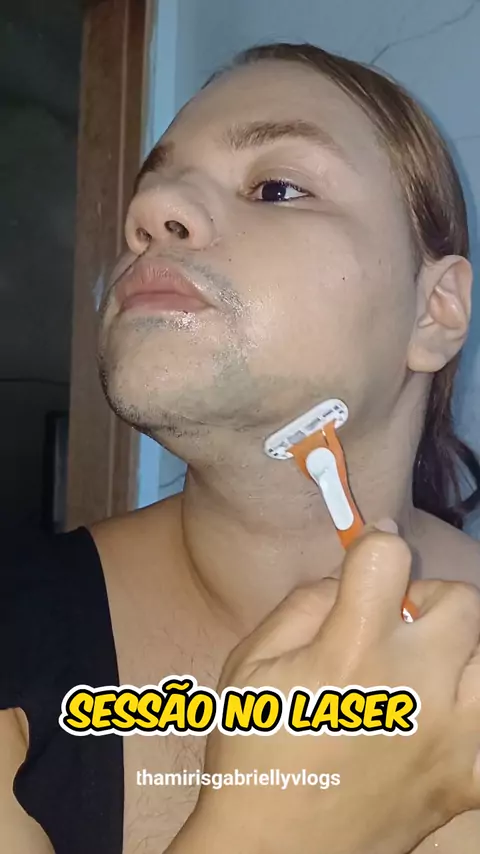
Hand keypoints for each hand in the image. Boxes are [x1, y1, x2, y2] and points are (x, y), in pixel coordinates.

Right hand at [169, 522, 479, 853]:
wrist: (273, 852)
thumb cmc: (255, 751)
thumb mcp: (250, 663)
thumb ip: (304, 604)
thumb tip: (350, 571)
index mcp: (351, 654)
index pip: (389, 556)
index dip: (373, 545)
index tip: (369, 560)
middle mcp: (413, 689)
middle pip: (463, 600)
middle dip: (425, 600)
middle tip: (394, 628)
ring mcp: (449, 739)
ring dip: (458, 653)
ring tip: (422, 674)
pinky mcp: (465, 781)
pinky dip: (470, 717)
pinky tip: (438, 724)